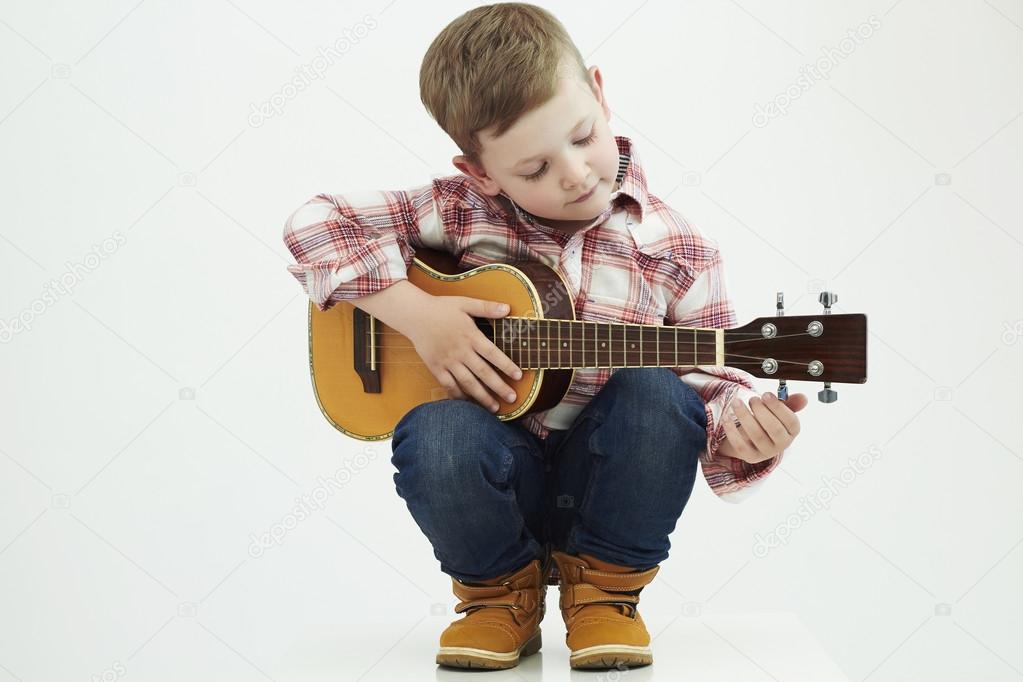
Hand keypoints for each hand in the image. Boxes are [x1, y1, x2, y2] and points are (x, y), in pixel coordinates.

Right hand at [406, 295, 522, 412]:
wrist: (414, 315)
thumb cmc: (441, 308)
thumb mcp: (465, 303)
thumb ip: (486, 307)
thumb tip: (507, 308)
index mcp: (470, 335)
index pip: (493, 353)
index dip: (506, 365)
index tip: (519, 376)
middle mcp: (460, 351)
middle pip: (483, 372)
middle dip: (498, 387)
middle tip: (512, 399)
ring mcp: (447, 361)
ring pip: (467, 383)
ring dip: (481, 396)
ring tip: (494, 408)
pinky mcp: (435, 367)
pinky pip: (448, 385)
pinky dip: (458, 396)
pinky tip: (468, 404)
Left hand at [717, 391, 807, 462]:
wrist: (752, 439)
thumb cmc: (767, 421)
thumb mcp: (778, 411)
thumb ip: (789, 403)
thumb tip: (803, 397)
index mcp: (792, 431)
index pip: (790, 421)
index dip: (778, 407)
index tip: (766, 394)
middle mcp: (782, 444)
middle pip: (774, 429)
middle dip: (761, 411)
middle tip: (752, 399)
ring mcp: (766, 452)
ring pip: (756, 435)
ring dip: (745, 417)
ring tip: (737, 403)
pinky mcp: (750, 457)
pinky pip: (740, 445)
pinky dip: (732, 430)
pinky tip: (726, 417)